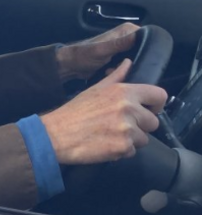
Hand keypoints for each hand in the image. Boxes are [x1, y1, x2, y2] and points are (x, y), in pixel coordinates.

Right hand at [40, 59, 167, 164]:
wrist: (55, 135)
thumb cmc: (73, 112)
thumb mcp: (94, 89)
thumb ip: (116, 77)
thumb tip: (128, 63)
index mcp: (124, 92)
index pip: (159, 95)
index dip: (156, 105)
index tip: (148, 110)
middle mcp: (129, 109)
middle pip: (153, 122)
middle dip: (140, 126)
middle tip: (120, 127)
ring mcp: (127, 129)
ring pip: (144, 139)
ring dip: (130, 140)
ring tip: (110, 136)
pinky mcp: (122, 147)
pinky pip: (132, 152)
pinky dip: (121, 151)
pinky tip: (105, 145)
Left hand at [55, 22, 139, 81]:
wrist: (70, 65)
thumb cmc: (82, 55)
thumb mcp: (102, 50)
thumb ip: (119, 43)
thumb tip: (138, 36)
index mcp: (127, 30)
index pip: (148, 38)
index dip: (146, 50)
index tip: (135, 59)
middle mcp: (128, 37)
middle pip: (143, 51)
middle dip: (134, 61)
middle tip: (120, 66)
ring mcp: (124, 49)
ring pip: (136, 60)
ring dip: (127, 68)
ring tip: (112, 69)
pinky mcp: (120, 59)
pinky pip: (128, 66)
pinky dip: (122, 71)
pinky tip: (110, 72)